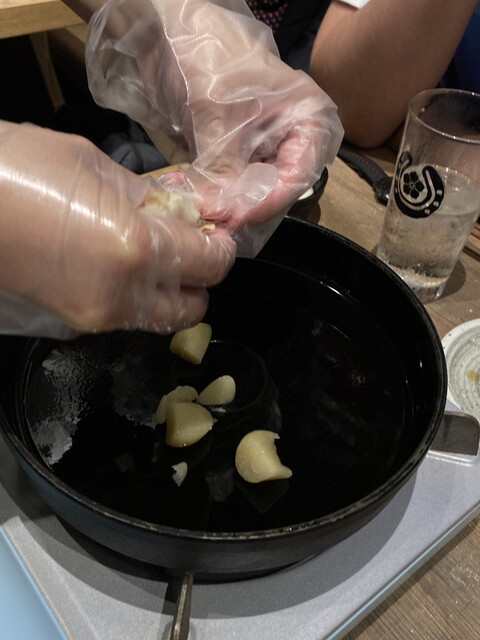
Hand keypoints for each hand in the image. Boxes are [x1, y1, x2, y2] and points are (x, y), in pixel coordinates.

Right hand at [0, 122, 235, 336]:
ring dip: (168, 291)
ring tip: (148, 253)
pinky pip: (122, 318)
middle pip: (194, 307)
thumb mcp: (90, 165)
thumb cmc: (11, 168)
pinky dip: (133, 297)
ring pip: (159, 319)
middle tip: (188, 245)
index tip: (215, 232)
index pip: (211, 264)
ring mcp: (94, 319)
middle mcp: (123, 296)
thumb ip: (145, 196)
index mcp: (136, 248)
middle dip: (201, 277)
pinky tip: (111, 266)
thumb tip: (177, 210)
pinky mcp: (70, 327)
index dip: (221, 246)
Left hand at [86, 0, 342, 254]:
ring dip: (228, 202)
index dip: (268, 201)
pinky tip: (196, 196)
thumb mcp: (219, 119)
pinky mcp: (241, 150)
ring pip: (254, 188)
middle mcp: (293, 136)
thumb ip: (223, 171)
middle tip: (216, 218)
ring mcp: (266, 144)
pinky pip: (234, 180)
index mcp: (308, 118)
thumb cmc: (210, 60)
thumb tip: (219, 213)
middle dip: (245, 205)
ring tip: (202, 208)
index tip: (237, 217)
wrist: (173, 33)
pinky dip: (216, 190)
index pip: (298, 175)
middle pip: (278, 187)